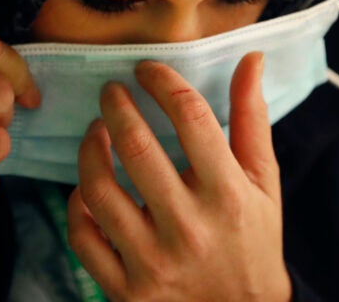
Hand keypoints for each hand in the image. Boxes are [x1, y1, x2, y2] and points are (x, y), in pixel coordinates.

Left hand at [67, 52, 291, 301]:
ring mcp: (153, 262)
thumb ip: (251, 119)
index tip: (147, 69)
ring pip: (99, 190)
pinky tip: (86, 186)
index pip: (190, 118)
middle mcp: (189, 228)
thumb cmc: (253, 241)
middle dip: (116, 106)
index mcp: (228, 195)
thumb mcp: (262, 181)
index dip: (163, 82)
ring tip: (94, 131)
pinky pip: (83, 236)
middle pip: (136, 148)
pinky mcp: (125, 289)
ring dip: (89, 148)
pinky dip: (76, 204)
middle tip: (111, 91)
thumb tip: (251, 59)